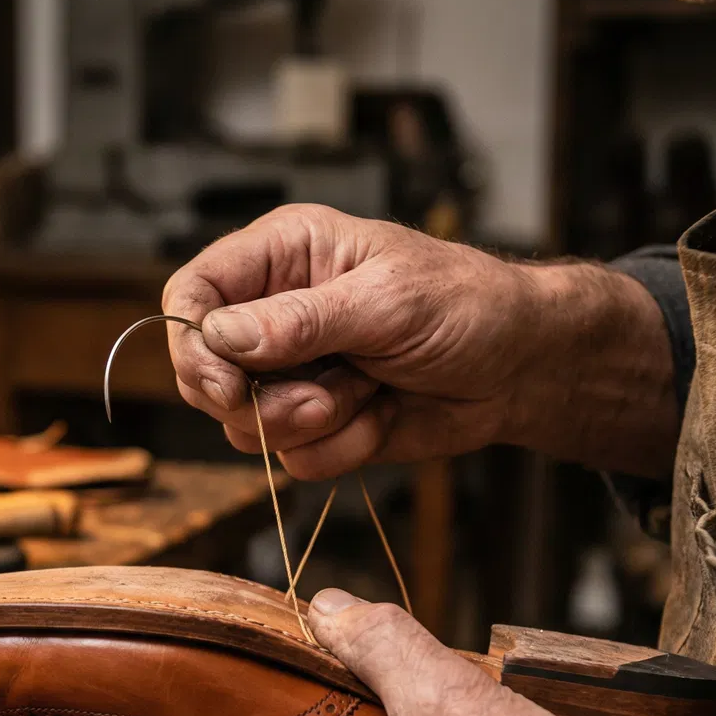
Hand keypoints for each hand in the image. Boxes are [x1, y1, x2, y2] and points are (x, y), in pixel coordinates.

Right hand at [161, 205, 677, 478]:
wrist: (523, 368)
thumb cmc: (468, 307)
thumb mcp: (386, 302)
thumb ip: (300, 321)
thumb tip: (222, 335)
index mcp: (282, 256)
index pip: (192, 293)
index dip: (193, 346)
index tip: (227, 386)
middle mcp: (274, 313)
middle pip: (205, 373)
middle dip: (263, 400)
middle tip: (325, 397)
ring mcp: (293, 373)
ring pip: (246, 426)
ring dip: (313, 423)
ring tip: (370, 391)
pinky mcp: (317, 423)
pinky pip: (293, 459)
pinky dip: (343, 448)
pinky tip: (383, 414)